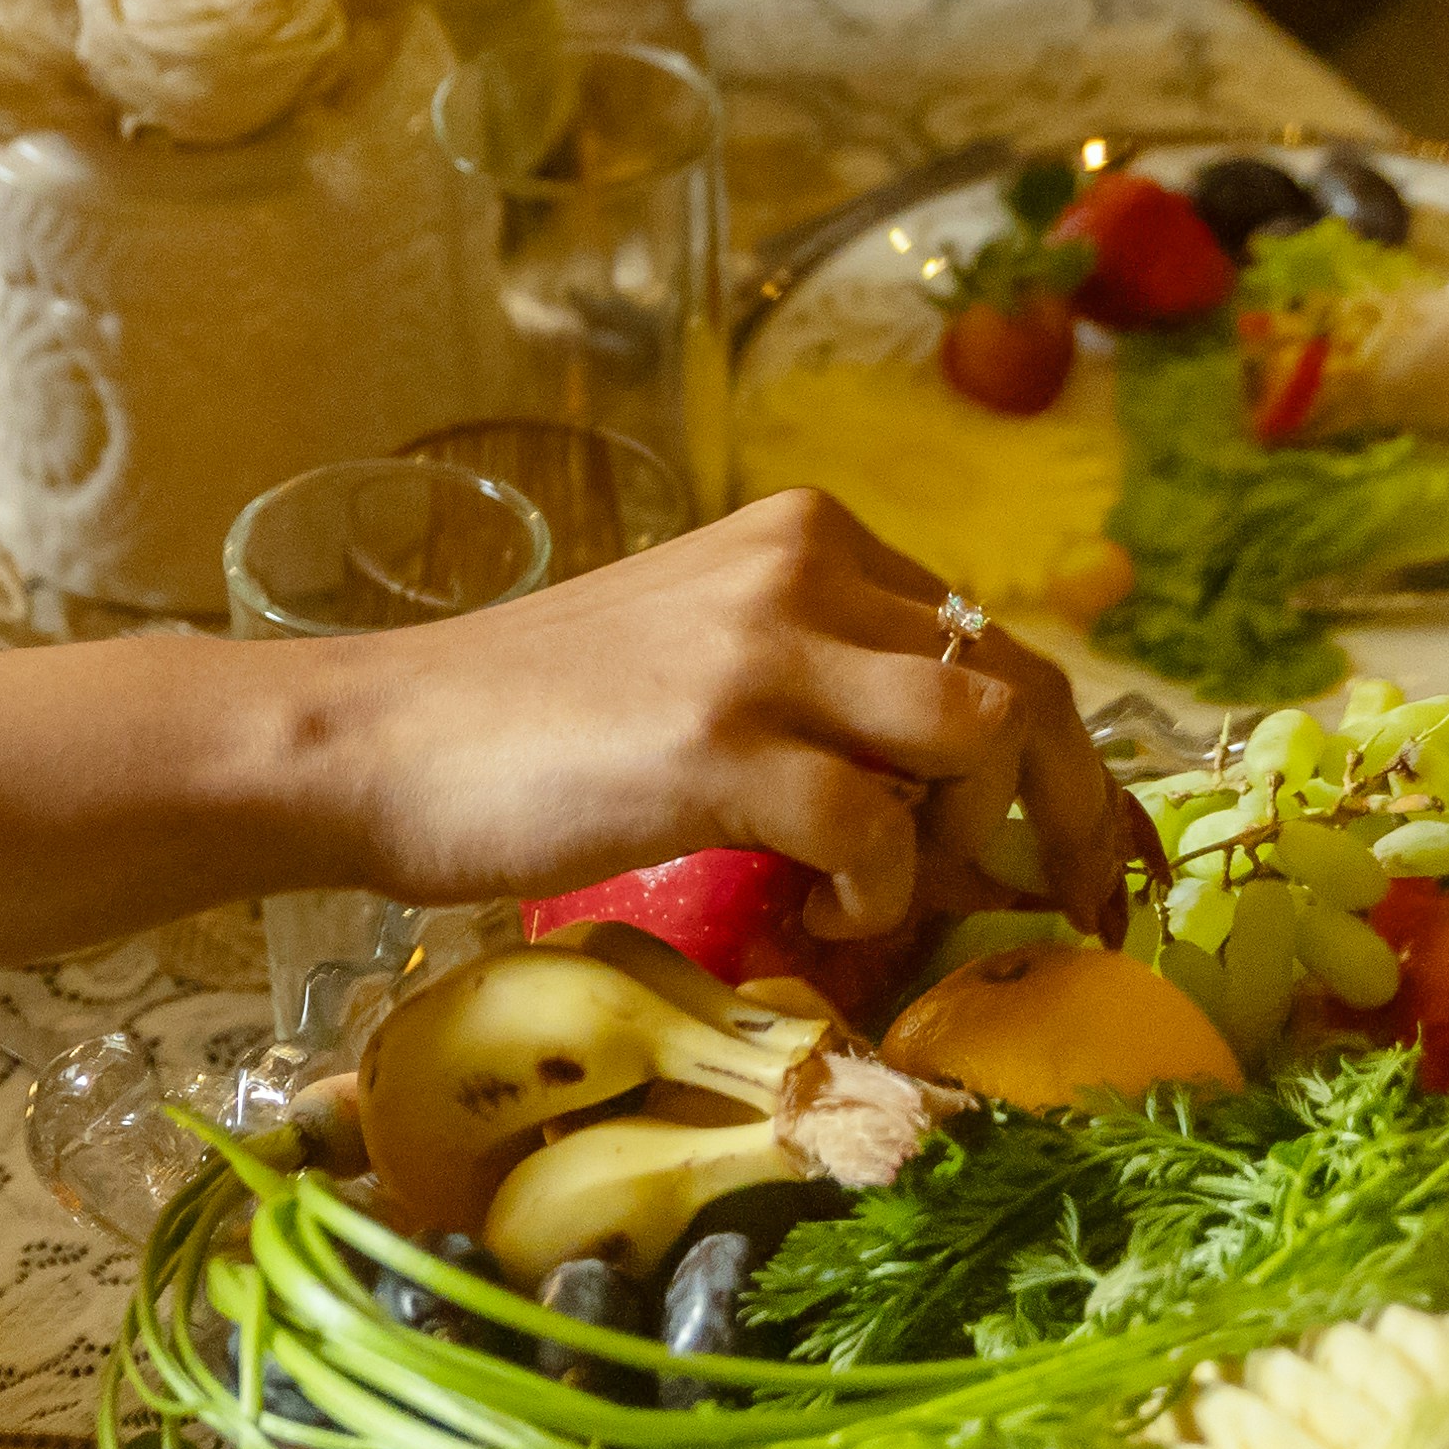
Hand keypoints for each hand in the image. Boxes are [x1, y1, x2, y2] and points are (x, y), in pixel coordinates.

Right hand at [305, 490, 1132, 942]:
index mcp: (806, 538)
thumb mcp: (697, 654)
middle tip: (1072, 902)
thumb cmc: (526, 721)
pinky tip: (819, 910)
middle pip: (1019, 679)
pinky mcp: (719, 747)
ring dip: (973, 837)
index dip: (1051, 755)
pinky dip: (878, 893)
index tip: (1068, 848)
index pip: (987, 636)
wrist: (375, 738)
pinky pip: (876, 828)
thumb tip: (933, 791)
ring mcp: (762, 654)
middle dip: (1072, 805)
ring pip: (981, 729)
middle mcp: (803, 569)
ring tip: (900, 893)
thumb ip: (815, 681)